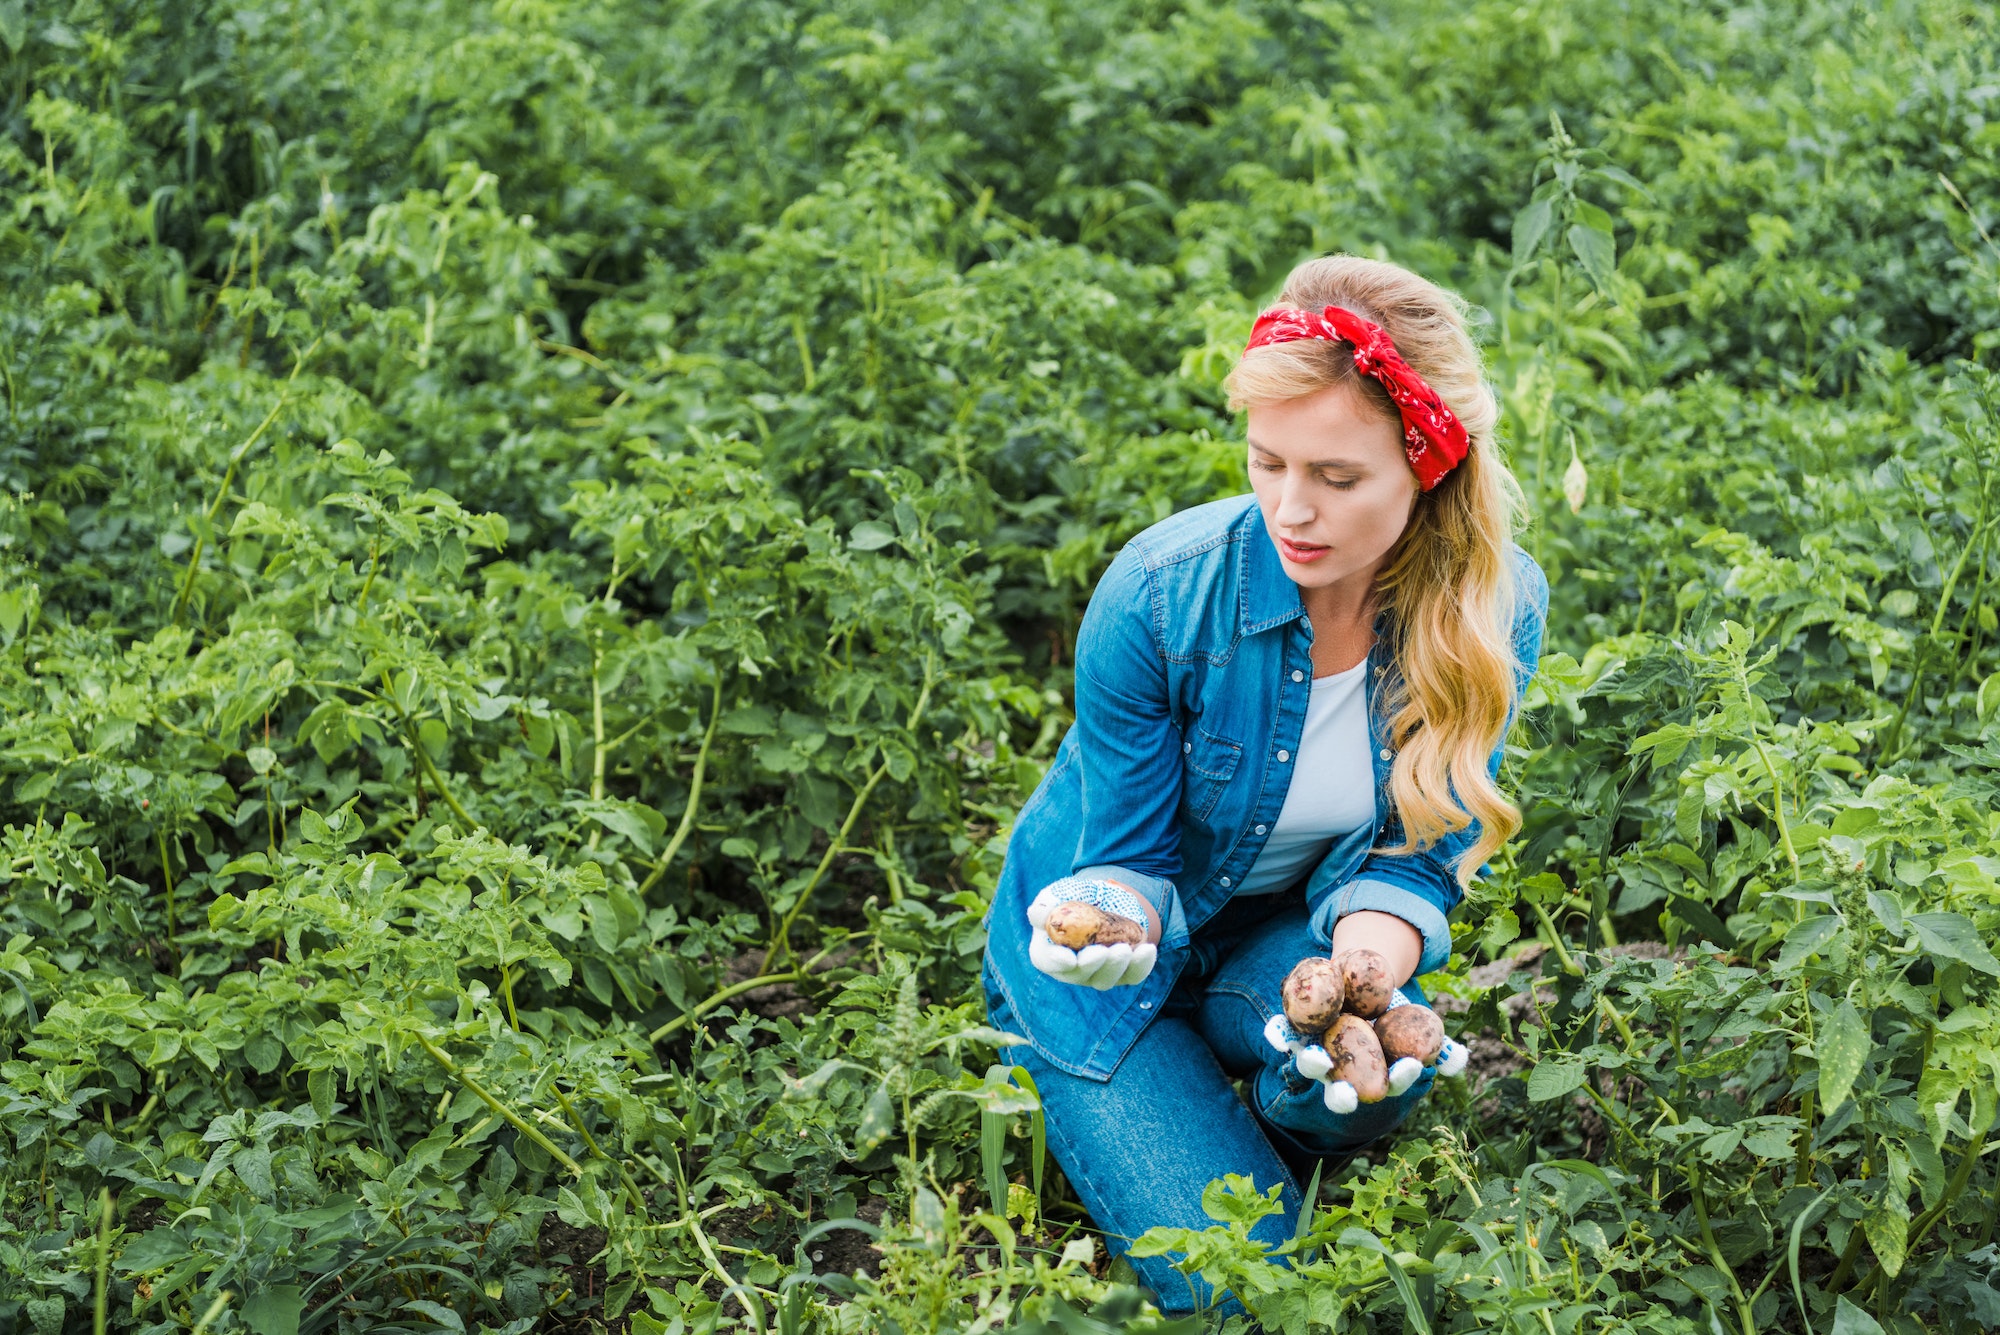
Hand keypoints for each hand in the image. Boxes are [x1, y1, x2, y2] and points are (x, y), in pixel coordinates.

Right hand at [1025, 878, 1156, 989]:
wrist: (1103, 898)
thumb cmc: (1072, 897)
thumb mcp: (1055, 895)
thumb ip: (1045, 905)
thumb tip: (1038, 914)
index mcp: (1047, 951)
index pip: (1047, 961)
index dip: (1056, 963)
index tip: (1069, 958)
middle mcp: (1071, 969)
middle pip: (1079, 975)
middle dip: (1092, 965)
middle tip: (1103, 951)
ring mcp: (1097, 973)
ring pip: (1105, 980)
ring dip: (1116, 967)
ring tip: (1126, 948)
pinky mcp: (1121, 973)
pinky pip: (1132, 975)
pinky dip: (1141, 966)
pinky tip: (1147, 949)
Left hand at [1262, 989, 1469, 1112]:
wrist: (1359, 978)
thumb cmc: (1393, 1010)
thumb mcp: (1417, 1022)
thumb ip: (1437, 1043)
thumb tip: (1460, 1059)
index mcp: (1376, 1075)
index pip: (1388, 1083)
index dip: (1398, 1078)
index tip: (1408, 1066)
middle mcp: (1343, 1072)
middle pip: (1340, 1091)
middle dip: (1342, 1096)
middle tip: (1346, 1094)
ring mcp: (1316, 1054)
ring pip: (1310, 1066)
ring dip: (1311, 1065)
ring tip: (1315, 1060)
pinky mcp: (1294, 1033)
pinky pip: (1284, 1036)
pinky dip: (1279, 1036)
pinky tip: (1276, 1034)